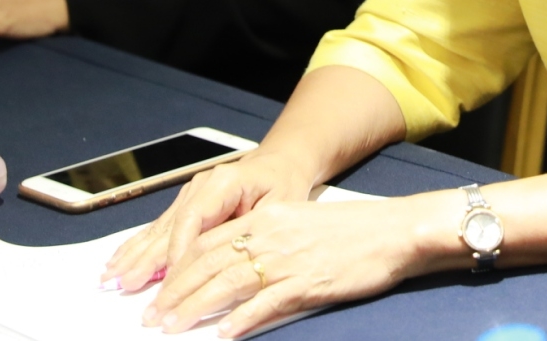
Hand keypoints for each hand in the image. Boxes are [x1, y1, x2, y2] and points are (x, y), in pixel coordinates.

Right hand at [102, 152, 318, 295]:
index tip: (168, 280)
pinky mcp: (188, 203)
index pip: (193, 220)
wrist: (281, 163)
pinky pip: (161, 227)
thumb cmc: (283, 183)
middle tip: (126, 285)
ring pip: (159, 228)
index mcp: (223, 182)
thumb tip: (223, 261)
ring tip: (111, 275)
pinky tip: (121, 258)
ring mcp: (191, 193)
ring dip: (135, 254)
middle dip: (146, 259)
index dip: (177, 252)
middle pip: (168, 227)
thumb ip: (248, 232)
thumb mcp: (278, 206)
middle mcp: (201, 186)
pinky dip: (140, 245)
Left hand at [138, 192, 456, 336]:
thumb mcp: (299, 225)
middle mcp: (270, 235)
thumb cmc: (352, 231)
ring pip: (226, 284)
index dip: (177, 267)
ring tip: (173, 327)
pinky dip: (241, 319)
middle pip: (208, 263)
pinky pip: (265, 304)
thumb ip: (264, 241)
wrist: (393, 231)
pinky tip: (224, 333)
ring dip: (194, 307)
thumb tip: (230, 269)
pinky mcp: (306, 283)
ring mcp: (287, 260)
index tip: (158, 288)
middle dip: (175, 291)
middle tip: (153, 314)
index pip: (207, 241)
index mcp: (267, 218)